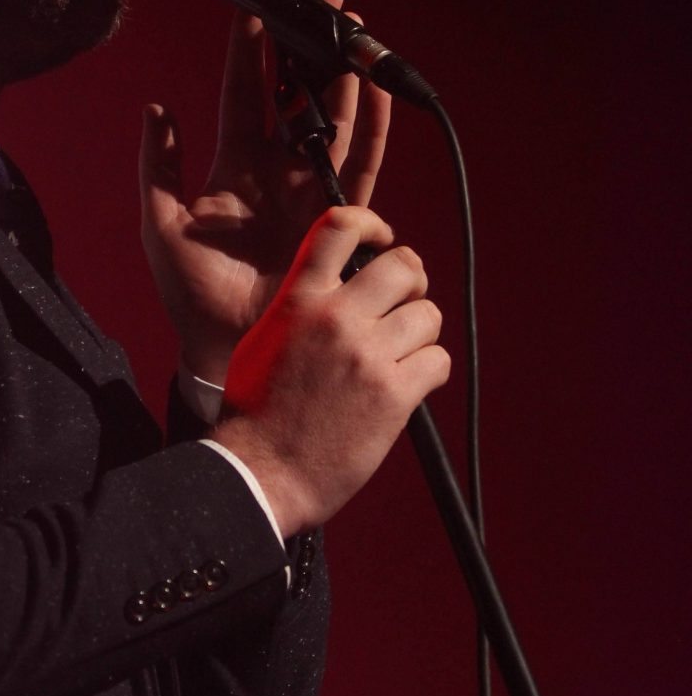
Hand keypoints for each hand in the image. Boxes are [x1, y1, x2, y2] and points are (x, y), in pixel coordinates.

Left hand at [139, 0, 390, 383]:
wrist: (229, 348)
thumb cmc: (190, 295)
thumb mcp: (161, 226)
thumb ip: (158, 167)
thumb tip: (156, 108)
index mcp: (232, 166)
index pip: (243, 94)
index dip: (250, 52)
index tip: (255, 9)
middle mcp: (276, 171)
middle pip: (297, 96)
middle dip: (310, 49)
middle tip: (324, 1)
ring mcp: (310, 191)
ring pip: (335, 121)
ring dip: (344, 79)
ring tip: (352, 34)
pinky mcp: (338, 220)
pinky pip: (361, 166)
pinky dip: (372, 129)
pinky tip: (376, 94)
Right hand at [212, 205, 449, 535]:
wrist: (260, 471)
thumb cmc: (256, 411)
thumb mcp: (266, 338)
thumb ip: (302, 306)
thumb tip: (340, 289)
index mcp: (299, 299)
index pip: (340, 226)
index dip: (373, 224)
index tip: (383, 240)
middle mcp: (336, 317)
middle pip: (404, 265)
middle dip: (412, 282)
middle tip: (404, 305)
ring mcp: (367, 354)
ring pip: (428, 315)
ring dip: (421, 334)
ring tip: (401, 356)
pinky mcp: (394, 394)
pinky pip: (438, 361)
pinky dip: (430, 372)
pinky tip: (408, 387)